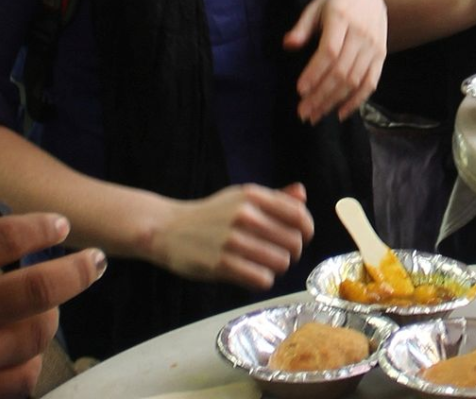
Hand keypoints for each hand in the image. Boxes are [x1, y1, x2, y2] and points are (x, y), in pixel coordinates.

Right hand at [0, 214, 103, 398]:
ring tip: (44, 314)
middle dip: (72, 274)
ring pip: (36, 335)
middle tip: (93, 262)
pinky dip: (30, 368)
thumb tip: (49, 226)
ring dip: (49, 321)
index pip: (0, 241)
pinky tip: (26, 357)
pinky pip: (20, 381)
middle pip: (36, 289)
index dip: (33, 230)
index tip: (61, 225)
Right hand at [151, 183, 313, 290]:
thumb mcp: (240, 197)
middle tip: (282, 255)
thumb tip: (302, 195)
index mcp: (253, 195)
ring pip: (280, 262)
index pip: (298, 214)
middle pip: (293, 241)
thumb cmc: (211, 214)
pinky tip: (253, 275)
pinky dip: (263, 280)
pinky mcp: (220, 264)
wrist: (168, 230)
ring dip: (277, 268)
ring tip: (266, 265)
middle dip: (293, 252)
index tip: (302, 237)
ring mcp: (232, 240)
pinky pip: (261, 279)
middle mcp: (245, 215)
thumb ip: (274, 198)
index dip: (307, 229)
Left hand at [286, 0, 387, 122]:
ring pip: (355, 80)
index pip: (329, 52)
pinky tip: (341, 113)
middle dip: (321, 95)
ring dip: (334, 101)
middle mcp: (361, 33)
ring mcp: (373, 46)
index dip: (315, 73)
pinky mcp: (381, 55)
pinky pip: (371, 82)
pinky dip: (357, 100)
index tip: (300, 90)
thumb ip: (302, 26)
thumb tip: (287, 45)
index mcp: (342, 18)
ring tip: (316, 114)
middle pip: (342, 71)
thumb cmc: (337, 0)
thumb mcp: (316, 6)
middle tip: (303, 112)